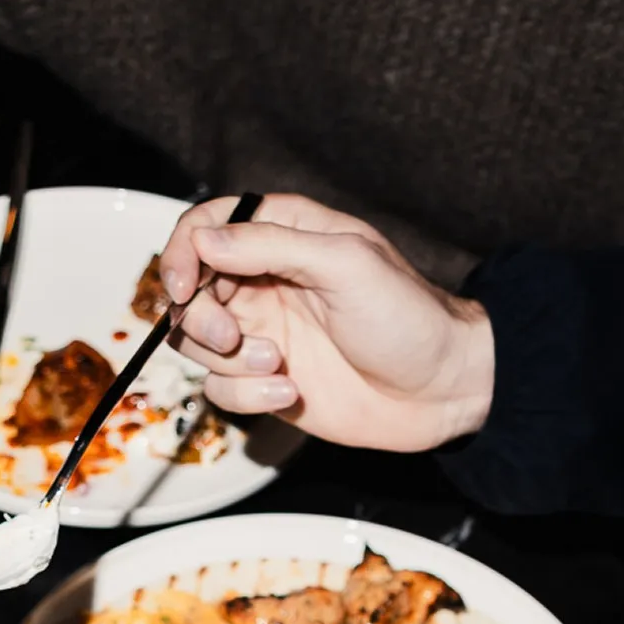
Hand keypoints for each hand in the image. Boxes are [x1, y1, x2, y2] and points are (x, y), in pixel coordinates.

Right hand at [158, 194, 495, 452]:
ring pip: (198, 345)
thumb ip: (270, 245)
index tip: (184, 287)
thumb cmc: (406, 317)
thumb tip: (204, 239)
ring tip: (278, 367)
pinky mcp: (267, 382)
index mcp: (283, 234)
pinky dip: (247, 396)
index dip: (182, 253)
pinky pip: (223, 390)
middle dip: (199, 317)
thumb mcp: (344, 263)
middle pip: (190, 291)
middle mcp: (265, 281)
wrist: (441, 390)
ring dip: (228, 361)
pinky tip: (290, 394)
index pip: (206, 227)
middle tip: (233, 336)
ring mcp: (264, 334)